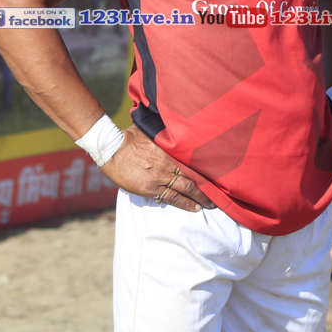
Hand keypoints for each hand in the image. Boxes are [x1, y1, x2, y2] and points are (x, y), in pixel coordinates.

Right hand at [100, 127, 215, 211]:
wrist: (112, 150)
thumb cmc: (128, 137)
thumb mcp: (149, 130)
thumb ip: (162, 132)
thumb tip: (169, 123)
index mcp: (170, 148)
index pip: (194, 160)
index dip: (207, 168)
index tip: (217, 173)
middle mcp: (169, 162)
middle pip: (194, 175)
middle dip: (208, 186)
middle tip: (219, 194)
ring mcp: (161, 176)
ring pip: (187, 188)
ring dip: (201, 197)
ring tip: (211, 204)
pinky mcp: (152, 188)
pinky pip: (173, 197)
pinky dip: (186, 204)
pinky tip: (195, 208)